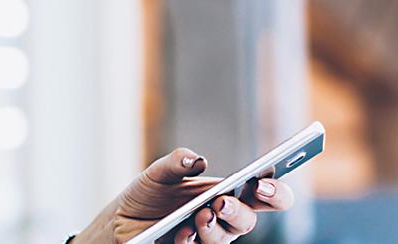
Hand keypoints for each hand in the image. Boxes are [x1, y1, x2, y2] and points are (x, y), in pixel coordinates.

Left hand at [74, 148, 293, 243]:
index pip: (266, 195)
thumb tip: (197, 160)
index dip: (275, 192)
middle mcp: (223, 218)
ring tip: (199, 216)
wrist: (122, 219)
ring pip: (225, 240)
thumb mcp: (159, 172)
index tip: (263, 184)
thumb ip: (177, 161)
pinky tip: (181, 232)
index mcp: (228, 192)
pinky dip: (190, 242)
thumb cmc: (150, 193)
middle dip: (238, 212)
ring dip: (213, 228)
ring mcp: (207, 238)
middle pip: (248, 220)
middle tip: (221, 202)